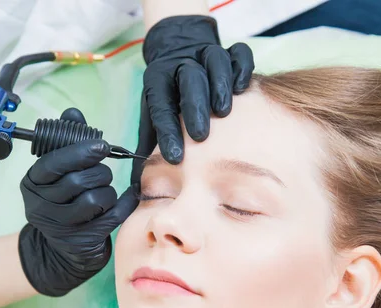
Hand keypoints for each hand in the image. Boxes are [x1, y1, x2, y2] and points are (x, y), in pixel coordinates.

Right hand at [19, 108, 138, 295]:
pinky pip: (112, 217)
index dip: (80, 152)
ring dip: (109, 192)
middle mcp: (40, 205)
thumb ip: (66, 141)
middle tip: (103, 174)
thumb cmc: (63, 200)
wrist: (62, 248)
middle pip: (79, 181)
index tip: (102, 146)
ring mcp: (59, 226)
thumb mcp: (58, 172)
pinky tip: (126, 198)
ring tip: (105, 193)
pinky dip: (123, 204)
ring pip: (96, 199)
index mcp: (32, 182)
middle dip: (100, 173)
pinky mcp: (81, 241)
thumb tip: (73, 112)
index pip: (54, 163)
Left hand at [132, 15, 254, 182]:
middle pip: (189, 78)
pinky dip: (242, 67)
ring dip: (220, 86)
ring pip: (214, 61)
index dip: (166, 131)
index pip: (160, 105)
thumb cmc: (166, 97)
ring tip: (224, 112)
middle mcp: (180, 64)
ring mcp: (204, 54)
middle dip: (194, 108)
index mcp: (157, 81)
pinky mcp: (228, 50)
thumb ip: (147, 147)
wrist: (177, 49)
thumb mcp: (151, 118)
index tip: (174, 157)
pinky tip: (242, 88)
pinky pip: (239, 53)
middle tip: (201, 136)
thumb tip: (138, 186)